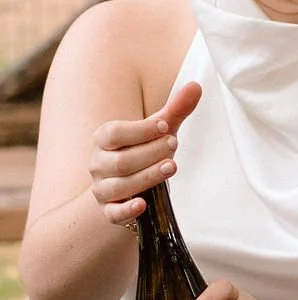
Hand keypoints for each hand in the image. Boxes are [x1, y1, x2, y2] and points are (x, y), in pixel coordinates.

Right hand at [89, 82, 202, 227]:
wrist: (126, 189)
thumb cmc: (143, 153)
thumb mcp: (158, 133)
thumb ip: (174, 111)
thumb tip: (196, 86)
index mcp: (104, 140)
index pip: (114, 133)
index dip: (139, 130)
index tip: (165, 126)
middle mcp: (98, 164)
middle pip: (121, 161)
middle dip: (149, 153)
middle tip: (174, 144)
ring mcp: (103, 189)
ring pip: (120, 186)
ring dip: (147, 176)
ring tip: (171, 166)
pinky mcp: (110, 211)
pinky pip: (113, 213)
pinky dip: (127, 210)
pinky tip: (143, 204)